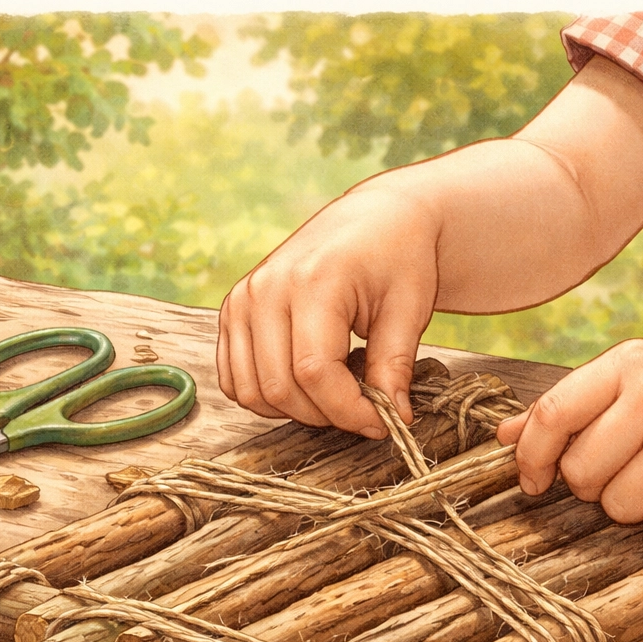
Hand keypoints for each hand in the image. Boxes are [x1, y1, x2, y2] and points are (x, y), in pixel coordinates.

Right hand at [217, 186, 438, 438]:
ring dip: (295, 410)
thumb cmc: (398, 255)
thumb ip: (394, 365)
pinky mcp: (232, 311)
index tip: (382, 423)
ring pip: (251, 391)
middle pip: (280, 387)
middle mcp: (266, 289)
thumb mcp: (409, 308)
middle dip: (326, 415)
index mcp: (312, 281)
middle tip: (363, 411)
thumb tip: (394, 418)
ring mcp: (242, 300)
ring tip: (336, 394)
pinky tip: (306, 384)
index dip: (348, 410)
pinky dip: (267, 396)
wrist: (375, 218)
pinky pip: (235, 379)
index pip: (315, 372)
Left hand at [496, 339, 642, 537]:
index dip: (530, 456)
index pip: (552, 414)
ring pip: (616, 506)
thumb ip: (575, 406)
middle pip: (579, 471)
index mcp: (632, 363)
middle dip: (592, 485)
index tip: (533, 479)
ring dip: (632, 506)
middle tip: (626, 470)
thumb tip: (505, 435)